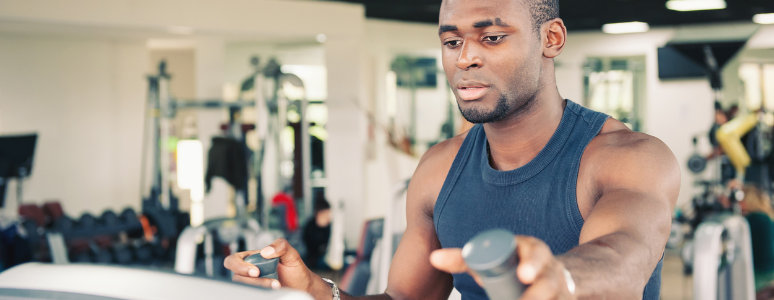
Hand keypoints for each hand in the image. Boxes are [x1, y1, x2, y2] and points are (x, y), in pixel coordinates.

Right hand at [224, 238, 316, 291]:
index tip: (256, 271)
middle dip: (247, 279)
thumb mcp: (292, 254)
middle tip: (262, 278)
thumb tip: (266, 251)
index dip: (239, 266)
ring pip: (243, 287)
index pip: (233, 260)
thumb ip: (281, 246)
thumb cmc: (295, 270)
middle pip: (236, 276)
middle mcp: (249, 272)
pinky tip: (272, 290)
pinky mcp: (257, 293)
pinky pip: (250, 294)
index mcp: (252, 259)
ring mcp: (253, 284)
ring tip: (276, 285)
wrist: (303, 286)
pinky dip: (260, 293)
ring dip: (258, 286)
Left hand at [429, 235, 574, 299]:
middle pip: (548, 280)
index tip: (524, 275)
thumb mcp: (491, 259)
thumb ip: (463, 259)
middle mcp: (550, 268)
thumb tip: (433, 259)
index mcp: (532, 250)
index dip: (531, 264)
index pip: (535, 253)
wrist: (550, 274)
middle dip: (539, 291)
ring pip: (558, 297)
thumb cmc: (513, 265)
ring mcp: (560, 288)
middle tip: (526, 295)